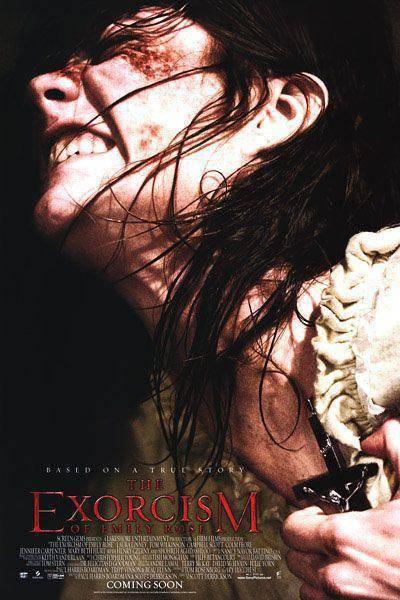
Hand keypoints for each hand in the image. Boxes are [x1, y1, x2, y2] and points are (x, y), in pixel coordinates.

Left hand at [281, 419, 399, 598]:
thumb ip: (393, 445)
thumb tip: (373, 439)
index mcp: (345, 538)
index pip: (291, 527)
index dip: (303, 515)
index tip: (319, 512)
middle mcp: (340, 575)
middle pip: (294, 556)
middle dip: (307, 540)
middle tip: (330, 530)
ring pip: (307, 585)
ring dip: (316, 567)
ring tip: (339, 554)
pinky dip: (329, 592)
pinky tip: (352, 573)